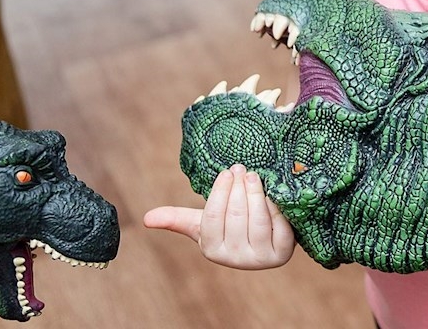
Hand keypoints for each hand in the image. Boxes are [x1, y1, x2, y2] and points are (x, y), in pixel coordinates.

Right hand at [143, 164, 296, 269]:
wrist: (264, 240)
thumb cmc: (230, 226)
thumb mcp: (203, 222)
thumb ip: (177, 218)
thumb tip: (145, 218)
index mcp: (212, 249)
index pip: (212, 218)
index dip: (220, 192)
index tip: (226, 172)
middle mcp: (234, 258)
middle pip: (235, 217)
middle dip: (238, 189)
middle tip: (242, 169)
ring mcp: (259, 258)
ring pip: (257, 221)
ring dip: (256, 194)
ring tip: (254, 176)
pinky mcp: (282, 253)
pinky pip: (279, 227)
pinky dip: (275, 208)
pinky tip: (273, 194)